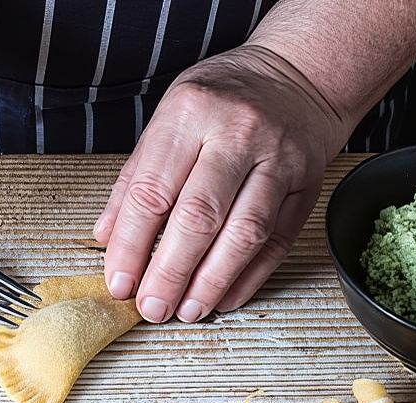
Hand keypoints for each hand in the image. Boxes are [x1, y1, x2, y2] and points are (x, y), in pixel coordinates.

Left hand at [93, 45, 347, 321]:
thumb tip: (107, 239)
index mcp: (190, 113)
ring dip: (212, 282)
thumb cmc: (223, 100)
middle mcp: (238, 134)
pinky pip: (277, 242)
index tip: (120, 283)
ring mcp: (279, 160)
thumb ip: (137, 177)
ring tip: (188, 311)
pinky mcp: (307, 186)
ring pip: (243, 234)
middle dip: (171, 272)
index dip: (132, 245)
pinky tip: (225, 299)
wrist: (298, 77)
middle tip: (153, 309)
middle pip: (199, 217)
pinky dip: (249, 278)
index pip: (152, 191)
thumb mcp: (170, 118)